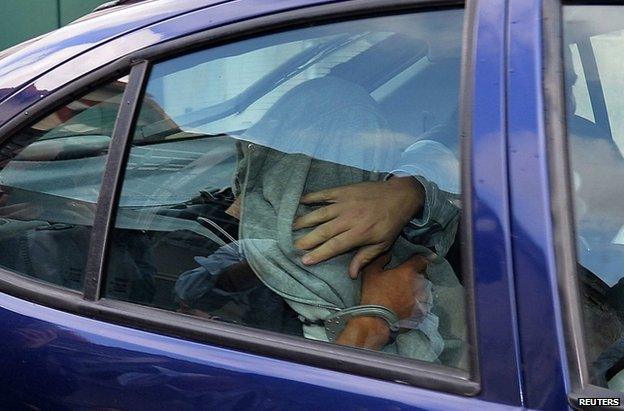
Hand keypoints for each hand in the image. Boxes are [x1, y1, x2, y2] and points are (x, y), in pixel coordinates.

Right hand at [293, 176, 423, 277]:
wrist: (400, 195)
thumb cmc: (391, 222)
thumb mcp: (383, 244)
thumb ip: (365, 258)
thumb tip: (351, 274)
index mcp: (358, 234)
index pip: (334, 246)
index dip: (318, 254)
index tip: (304, 260)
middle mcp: (348, 219)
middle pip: (323, 231)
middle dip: (307, 240)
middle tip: (293, 246)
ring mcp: (345, 203)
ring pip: (320, 213)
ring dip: (304, 220)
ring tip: (292, 227)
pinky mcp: (344, 191)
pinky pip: (324, 194)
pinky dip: (312, 197)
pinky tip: (301, 201)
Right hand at [335, 253, 430, 349]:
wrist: (376, 318)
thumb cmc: (373, 293)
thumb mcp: (371, 272)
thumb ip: (380, 259)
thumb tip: (388, 254)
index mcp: (407, 272)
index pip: (421, 260)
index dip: (421, 258)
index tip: (421, 258)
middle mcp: (417, 283)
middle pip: (423, 275)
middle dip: (418, 275)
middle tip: (409, 277)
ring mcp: (420, 298)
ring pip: (425, 289)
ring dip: (420, 288)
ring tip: (411, 291)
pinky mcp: (420, 311)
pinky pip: (424, 303)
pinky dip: (420, 302)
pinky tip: (412, 303)